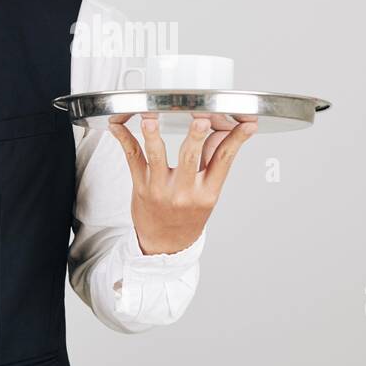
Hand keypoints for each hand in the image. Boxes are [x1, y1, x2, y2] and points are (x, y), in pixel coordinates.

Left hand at [107, 114, 257, 254]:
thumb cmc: (187, 217)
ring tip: (150, 119)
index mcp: (206, 193)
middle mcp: (184, 191)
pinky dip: (124, 140)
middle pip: (191, 157)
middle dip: (195, 136)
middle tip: (200, 119)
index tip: (247, 123)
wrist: (164, 246)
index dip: (237, 140)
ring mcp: (160, 189)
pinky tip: (118, 126)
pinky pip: (132, 159)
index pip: (224, 160)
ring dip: (152, 136)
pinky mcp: (140, 187)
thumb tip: (220, 130)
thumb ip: (212, 160)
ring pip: (156, 157)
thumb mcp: (208, 194)